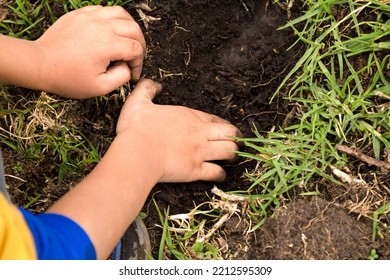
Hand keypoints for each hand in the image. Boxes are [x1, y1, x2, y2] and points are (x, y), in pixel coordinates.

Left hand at [35, 5, 145, 98]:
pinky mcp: (80, 14)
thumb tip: (128, 67)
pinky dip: (114, 19)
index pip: (136, 49)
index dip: (139, 63)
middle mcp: (101, 26)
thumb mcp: (100, 88)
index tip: (133, 74)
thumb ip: (121, 77)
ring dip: (130, 27)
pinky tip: (111, 32)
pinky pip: (104, 10)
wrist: (40, 64)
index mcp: (107, 45)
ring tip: (129, 40)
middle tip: (136, 57)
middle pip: (134, 29)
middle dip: (140, 44)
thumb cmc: (67, 78)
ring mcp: (90, 17)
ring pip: (122, 13)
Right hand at [116, 79, 242, 181]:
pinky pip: (216, 172)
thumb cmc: (136, 128)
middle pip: (229, 133)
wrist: (137, 152)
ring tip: (233, 158)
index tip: (223, 129)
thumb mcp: (138, 101)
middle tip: (237, 142)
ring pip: (228, 151)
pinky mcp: (195, 170)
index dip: (222, 124)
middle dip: (236, 137)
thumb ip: (147, 89)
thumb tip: (155, 84)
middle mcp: (199, 133)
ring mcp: (200, 152)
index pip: (214, 118)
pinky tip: (221, 175)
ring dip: (233, 154)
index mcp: (189, 116)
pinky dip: (221, 174)